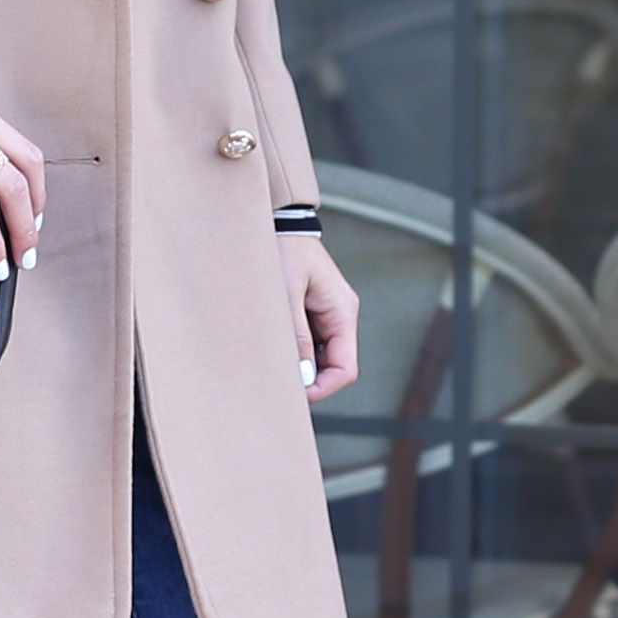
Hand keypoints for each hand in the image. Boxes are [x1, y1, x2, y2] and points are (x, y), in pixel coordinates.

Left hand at [281, 231, 358, 401]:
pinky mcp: (314, 311)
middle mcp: (341, 316)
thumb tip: (303, 376)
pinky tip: (274, 346)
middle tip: (277, 381)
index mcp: (342, 312)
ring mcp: (329, 314)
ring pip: (321, 357)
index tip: (295, 395)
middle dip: (310, 378)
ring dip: (300, 364)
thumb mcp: (287, 294)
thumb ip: (297, 335)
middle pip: (334, 366)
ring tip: (272, 361)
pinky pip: (310, 342)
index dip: (323, 387)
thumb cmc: (284, 252)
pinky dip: (295, 350)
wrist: (280, 222)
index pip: (346, 368)